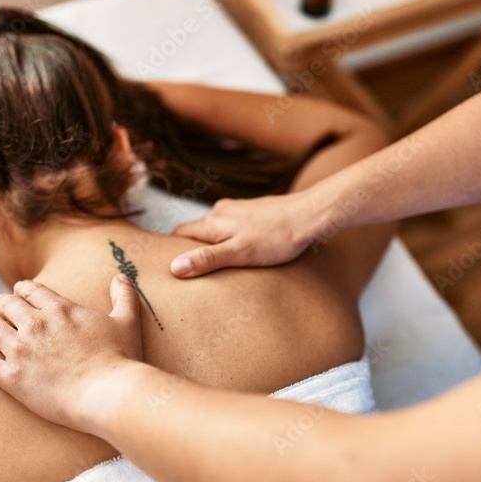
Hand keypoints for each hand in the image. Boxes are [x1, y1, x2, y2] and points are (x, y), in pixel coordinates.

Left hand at [0, 275, 143, 431]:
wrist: (107, 393)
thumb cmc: (120, 359)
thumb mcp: (126, 321)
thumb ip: (123, 296)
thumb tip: (121, 276)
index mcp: (60, 309)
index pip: (33, 291)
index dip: (24, 289)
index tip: (19, 290)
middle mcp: (35, 324)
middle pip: (7, 305)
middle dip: (0, 303)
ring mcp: (21, 350)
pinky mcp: (12, 377)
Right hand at [169, 192, 316, 277]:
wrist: (308, 216)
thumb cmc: (276, 237)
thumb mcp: (238, 254)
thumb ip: (206, 259)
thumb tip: (174, 267)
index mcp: (212, 222)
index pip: (178, 234)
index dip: (172, 251)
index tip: (172, 269)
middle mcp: (220, 211)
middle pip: (195, 231)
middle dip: (193, 249)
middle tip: (196, 272)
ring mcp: (236, 209)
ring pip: (215, 228)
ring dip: (213, 244)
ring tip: (221, 264)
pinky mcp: (251, 211)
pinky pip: (231, 225)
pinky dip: (230, 238)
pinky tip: (243, 250)